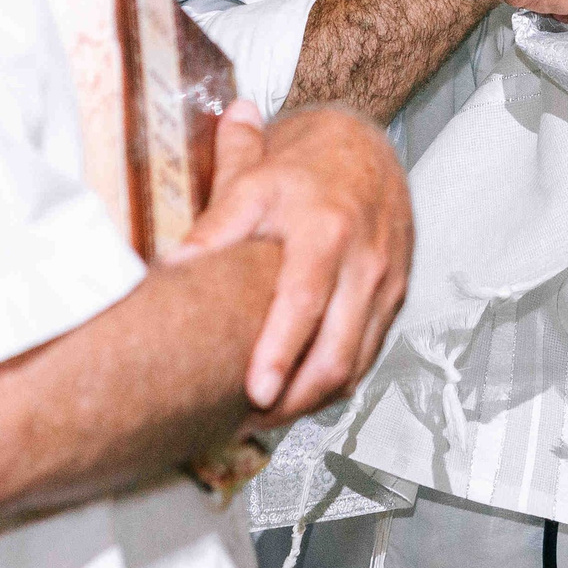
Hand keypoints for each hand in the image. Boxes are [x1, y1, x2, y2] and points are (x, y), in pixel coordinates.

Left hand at [182, 101, 412, 421]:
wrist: (366, 147)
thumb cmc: (305, 166)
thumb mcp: (252, 181)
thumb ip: (214, 226)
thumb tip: (172, 266)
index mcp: (326, 231)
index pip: (305, 301)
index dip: (280, 352)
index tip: (256, 391)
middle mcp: (364, 262)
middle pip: (337, 351)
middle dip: (296, 398)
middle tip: (250, 421)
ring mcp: (385, 284)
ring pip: (356, 363)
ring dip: (312, 399)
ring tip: (266, 416)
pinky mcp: (394, 298)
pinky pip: (367, 355)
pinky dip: (334, 381)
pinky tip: (299, 392)